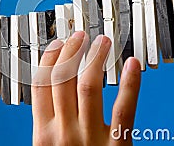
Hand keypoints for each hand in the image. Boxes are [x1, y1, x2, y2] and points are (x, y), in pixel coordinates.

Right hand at [32, 31, 140, 145]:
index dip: (49, 58)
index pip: (41, 85)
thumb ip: (49, 126)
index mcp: (43, 134)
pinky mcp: (116, 145)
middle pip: (63, 80)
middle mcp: (64, 132)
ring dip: (94, 58)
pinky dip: (129, 84)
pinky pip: (123, 109)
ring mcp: (90, 138)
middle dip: (71, 52)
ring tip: (102, 43)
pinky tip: (132, 66)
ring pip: (89, 87)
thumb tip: (50, 95)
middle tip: (79, 37)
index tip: (57, 45)